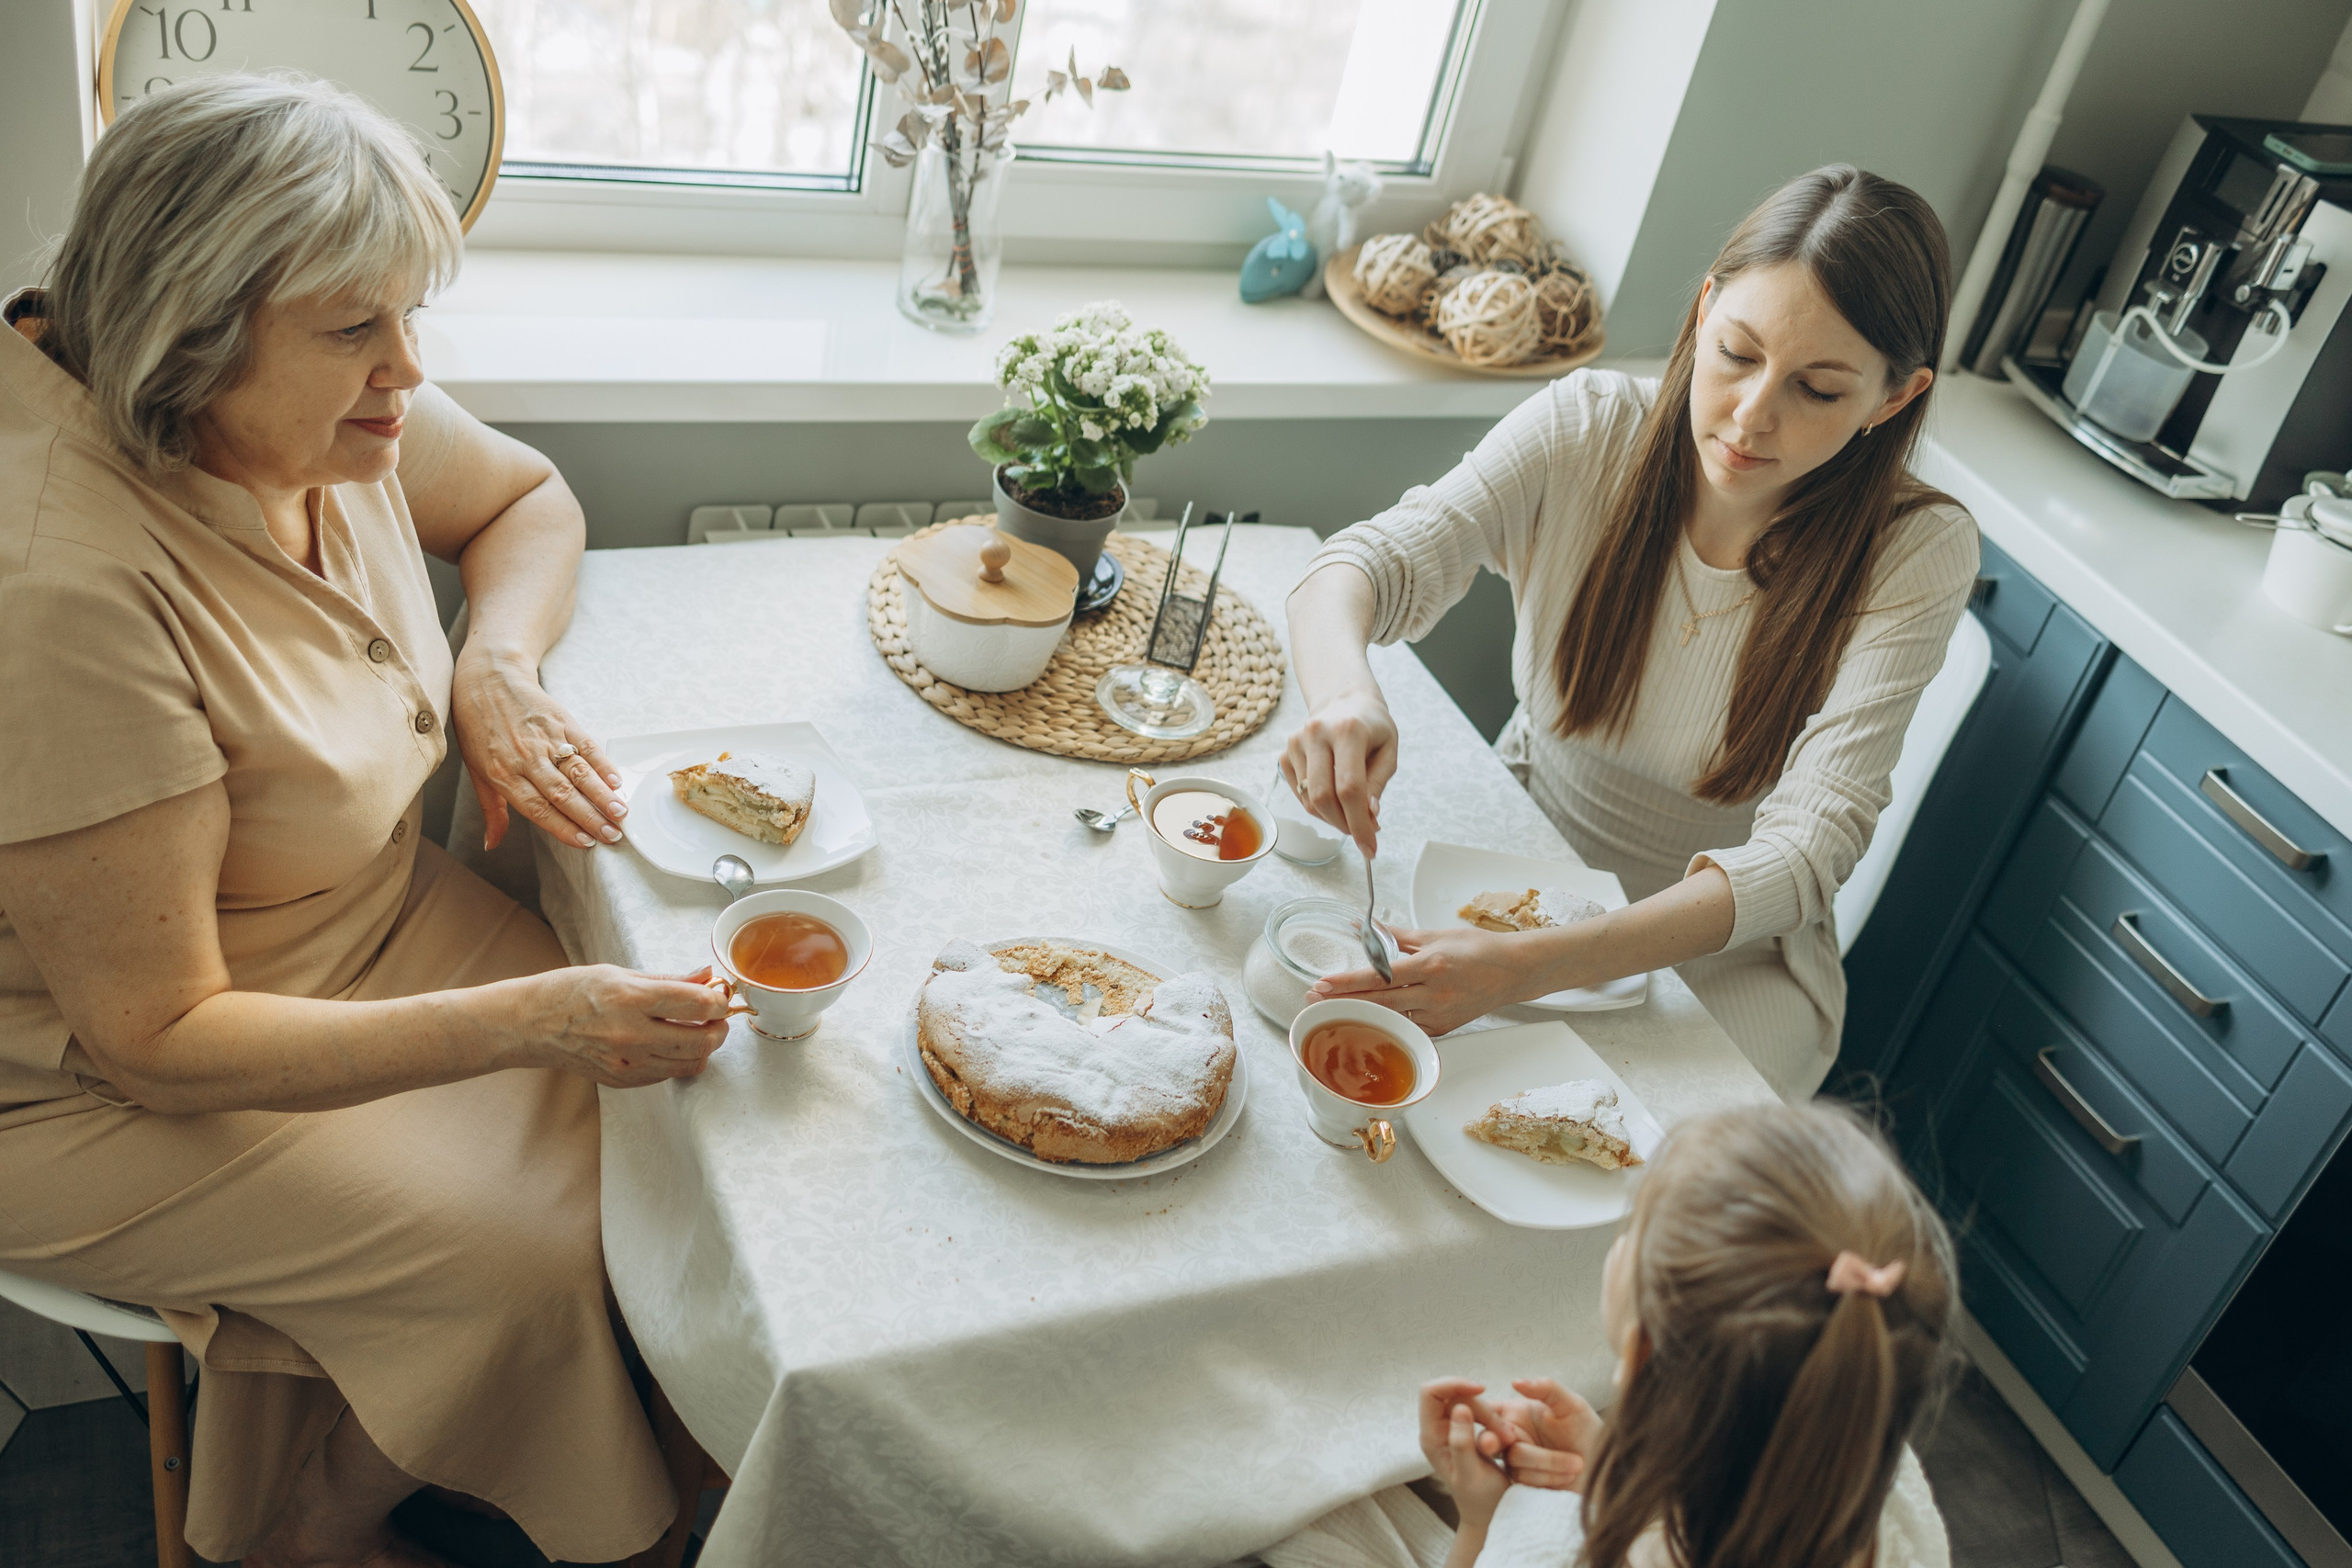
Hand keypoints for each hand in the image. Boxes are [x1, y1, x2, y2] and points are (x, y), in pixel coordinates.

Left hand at [451, 647, 625, 851]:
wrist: (487, 678)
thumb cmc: (478, 728)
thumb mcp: (476, 771)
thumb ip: (491, 810)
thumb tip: (490, 845)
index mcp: (502, 773)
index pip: (537, 807)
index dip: (563, 827)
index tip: (586, 842)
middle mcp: (525, 757)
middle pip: (563, 793)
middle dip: (590, 817)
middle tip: (613, 835)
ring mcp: (545, 738)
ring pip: (578, 771)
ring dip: (602, 794)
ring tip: (621, 813)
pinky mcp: (561, 720)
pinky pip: (586, 745)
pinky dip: (603, 764)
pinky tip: (616, 781)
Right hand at [499, 964, 730, 1086]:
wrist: (530, 1025)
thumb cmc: (571, 991)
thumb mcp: (620, 973)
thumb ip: (669, 978)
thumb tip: (707, 975)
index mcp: (630, 999)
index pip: (696, 1004)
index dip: (719, 1000)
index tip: (721, 996)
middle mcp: (631, 1034)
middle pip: (701, 1040)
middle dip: (720, 1028)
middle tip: (718, 1016)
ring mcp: (626, 1062)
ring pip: (690, 1063)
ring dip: (705, 1047)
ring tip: (699, 1029)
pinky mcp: (622, 1080)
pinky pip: (667, 1075)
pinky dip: (680, 1061)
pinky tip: (672, 1044)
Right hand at [1280, 686, 1397, 857]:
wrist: (1343, 700)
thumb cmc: (1371, 727)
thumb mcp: (1388, 750)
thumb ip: (1378, 783)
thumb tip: (1369, 815)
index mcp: (1348, 731)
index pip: (1349, 788)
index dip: (1359, 823)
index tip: (1370, 847)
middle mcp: (1316, 734)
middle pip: (1323, 797)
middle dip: (1344, 824)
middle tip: (1363, 833)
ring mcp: (1296, 743)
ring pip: (1309, 801)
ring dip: (1332, 818)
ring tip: (1351, 812)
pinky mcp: (1285, 754)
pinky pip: (1299, 795)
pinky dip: (1318, 806)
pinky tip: (1333, 796)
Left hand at [1311, 925, 1537, 1036]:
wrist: (1514, 971)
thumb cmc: (1479, 949)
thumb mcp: (1436, 935)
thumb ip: (1398, 936)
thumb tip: (1365, 927)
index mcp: (1431, 965)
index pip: (1381, 976)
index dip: (1349, 981)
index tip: (1322, 983)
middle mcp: (1434, 993)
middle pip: (1379, 1001)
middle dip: (1343, 1000)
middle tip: (1313, 999)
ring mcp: (1439, 1014)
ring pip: (1391, 1018)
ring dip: (1360, 1014)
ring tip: (1331, 1009)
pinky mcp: (1443, 1028)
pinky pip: (1408, 1028)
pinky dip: (1387, 1023)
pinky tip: (1366, 1020)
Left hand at [1436, 1401, 1512, 1532]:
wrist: (1488, 1515)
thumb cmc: (1480, 1500)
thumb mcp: (1471, 1474)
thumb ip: (1462, 1443)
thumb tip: (1458, 1408)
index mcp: (1431, 1437)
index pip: (1430, 1393)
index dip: (1453, 1384)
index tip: (1480, 1390)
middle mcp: (1436, 1430)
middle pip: (1454, 1395)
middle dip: (1482, 1407)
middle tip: (1506, 1433)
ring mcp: (1449, 1429)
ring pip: (1469, 1402)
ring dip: (1491, 1415)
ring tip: (1510, 1439)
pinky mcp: (1464, 1431)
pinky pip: (1478, 1412)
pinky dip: (1494, 1420)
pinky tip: (1506, 1437)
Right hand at [1478, 1378, 1602, 1491]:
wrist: (1606, 1467)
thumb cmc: (1588, 1430)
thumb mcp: (1572, 1404)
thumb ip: (1547, 1388)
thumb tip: (1516, 1381)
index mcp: (1516, 1413)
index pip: (1485, 1410)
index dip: (1481, 1414)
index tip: (1497, 1419)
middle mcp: (1511, 1436)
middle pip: (1491, 1439)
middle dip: (1494, 1442)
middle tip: (1505, 1441)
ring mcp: (1516, 1462)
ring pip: (1513, 1462)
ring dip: (1547, 1463)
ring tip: (1576, 1463)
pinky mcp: (1525, 1483)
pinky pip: (1524, 1481)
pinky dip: (1548, 1477)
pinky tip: (1568, 1476)